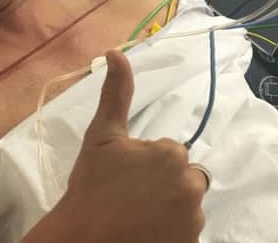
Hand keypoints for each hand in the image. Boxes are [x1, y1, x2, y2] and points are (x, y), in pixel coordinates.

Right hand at [63, 50, 207, 242]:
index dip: (145, 163)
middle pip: (182, 178)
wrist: (83, 237)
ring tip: (136, 215)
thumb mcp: (101, 135)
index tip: (124, 176)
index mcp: (172, 154)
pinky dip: (171, 229)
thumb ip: (116, 93)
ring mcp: (193, 220)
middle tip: (130, 196)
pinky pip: (185, 229)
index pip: (168, 153)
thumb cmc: (91, 185)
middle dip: (162, 184)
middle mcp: (192, 185)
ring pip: (184, 204)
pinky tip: (145, 229)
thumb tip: (116, 52)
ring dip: (167, 206)